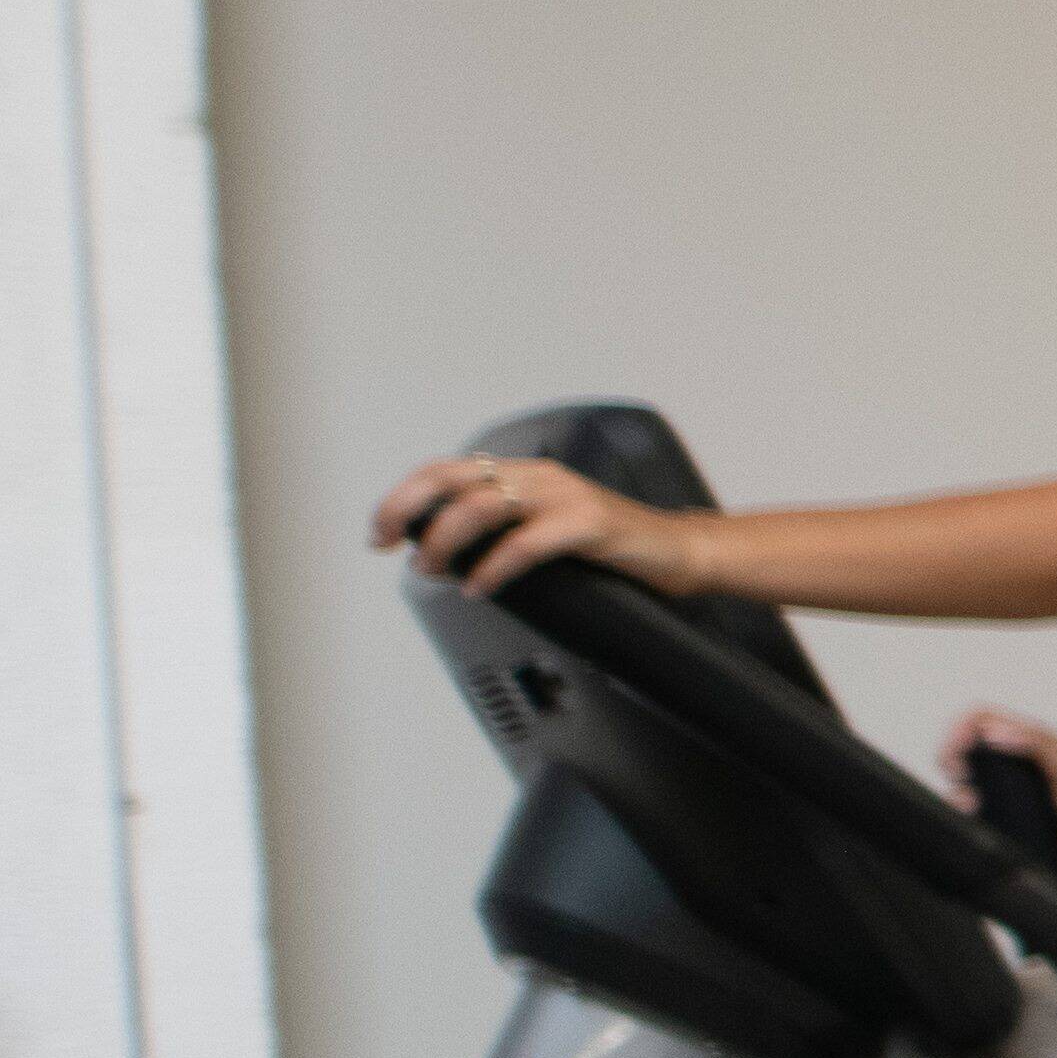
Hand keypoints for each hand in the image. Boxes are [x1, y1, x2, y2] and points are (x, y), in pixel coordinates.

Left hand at [377, 448, 702, 596]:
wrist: (677, 552)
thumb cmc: (611, 548)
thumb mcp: (544, 530)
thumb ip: (500, 531)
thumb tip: (437, 555)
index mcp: (523, 474)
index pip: (444, 470)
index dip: (402, 497)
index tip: (379, 532)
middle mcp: (538, 476)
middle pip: (451, 478)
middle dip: (406, 509)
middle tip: (388, 543)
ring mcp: (565, 496)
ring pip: (482, 506)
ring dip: (444, 541)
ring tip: (431, 569)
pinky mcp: (590, 523)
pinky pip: (528, 542)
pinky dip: (494, 567)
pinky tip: (481, 587)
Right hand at [946, 712, 1056, 884]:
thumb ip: (1036, 745)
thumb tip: (992, 733)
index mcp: (1031, 740)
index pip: (980, 717)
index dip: (958, 727)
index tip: (956, 751)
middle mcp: (1015, 761)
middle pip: (963, 745)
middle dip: (949, 757)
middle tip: (961, 777)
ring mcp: (1008, 789)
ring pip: (963, 778)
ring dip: (955, 787)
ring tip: (971, 804)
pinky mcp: (1005, 815)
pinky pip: (972, 807)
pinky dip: (962, 809)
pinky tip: (974, 817)